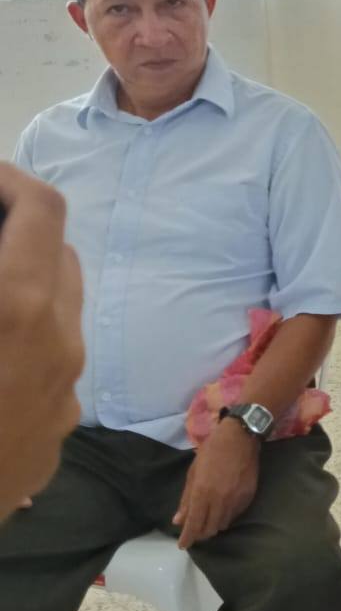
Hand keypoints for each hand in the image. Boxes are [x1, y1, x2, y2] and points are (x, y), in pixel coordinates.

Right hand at [0, 164, 84, 519]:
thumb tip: (2, 250)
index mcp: (20, 305)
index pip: (41, 207)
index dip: (7, 178)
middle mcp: (60, 342)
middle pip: (57, 254)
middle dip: (15, 231)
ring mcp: (65, 392)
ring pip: (59, 311)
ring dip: (20, 285)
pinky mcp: (58, 432)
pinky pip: (50, 364)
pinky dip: (22, 340)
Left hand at [173, 419, 260, 548]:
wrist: (240, 438)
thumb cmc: (211, 451)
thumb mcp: (193, 473)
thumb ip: (186, 499)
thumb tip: (178, 520)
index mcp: (202, 493)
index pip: (194, 524)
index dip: (187, 538)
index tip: (183, 545)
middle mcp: (219, 500)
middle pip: (209, 529)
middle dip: (200, 533)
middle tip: (196, 530)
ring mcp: (235, 500)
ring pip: (223, 524)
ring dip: (214, 525)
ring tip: (209, 519)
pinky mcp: (248, 497)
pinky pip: (235, 515)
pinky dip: (227, 516)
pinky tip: (223, 508)